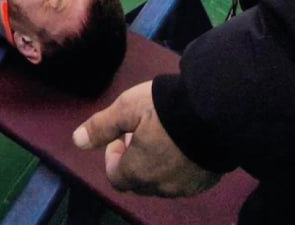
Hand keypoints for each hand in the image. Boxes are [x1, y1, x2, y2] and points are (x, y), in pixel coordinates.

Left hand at [72, 82, 220, 197]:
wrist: (218, 111)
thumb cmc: (166, 108)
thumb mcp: (127, 108)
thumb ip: (101, 126)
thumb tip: (76, 140)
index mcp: (138, 172)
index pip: (115, 177)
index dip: (113, 157)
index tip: (120, 136)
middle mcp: (162, 186)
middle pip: (139, 182)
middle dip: (134, 161)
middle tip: (140, 134)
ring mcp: (187, 186)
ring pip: (163, 182)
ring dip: (157, 165)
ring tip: (163, 137)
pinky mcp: (208, 180)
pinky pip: (185, 180)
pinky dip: (179, 167)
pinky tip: (185, 144)